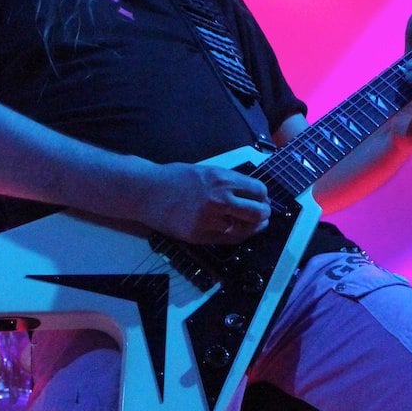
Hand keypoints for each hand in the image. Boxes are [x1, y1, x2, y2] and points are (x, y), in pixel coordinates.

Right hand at [144, 161, 270, 243]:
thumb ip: (229, 182)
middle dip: (264, 213)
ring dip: (253, 227)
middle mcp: (219, 199)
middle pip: (257, 212)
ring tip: (254, 225)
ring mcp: (210, 220)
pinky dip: (237, 236)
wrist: (147, 192)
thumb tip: (252, 193)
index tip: (262, 199)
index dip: (263, 196)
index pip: (258, 191)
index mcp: (222, 179)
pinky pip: (228, 239)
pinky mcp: (200, 236)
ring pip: (245, 229)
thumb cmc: (175, 178)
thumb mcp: (207, 171)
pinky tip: (239, 231)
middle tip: (263, 214)